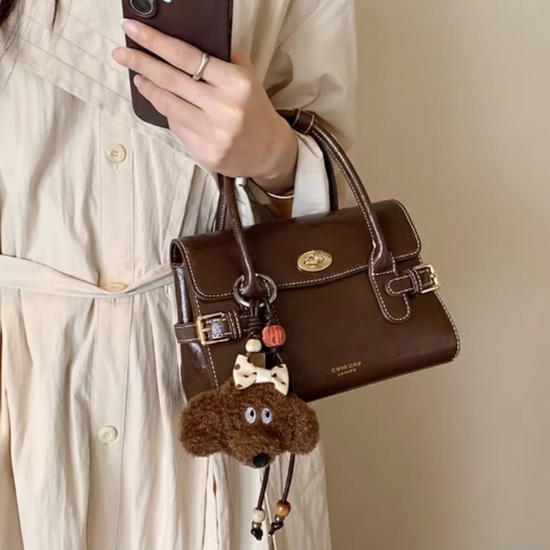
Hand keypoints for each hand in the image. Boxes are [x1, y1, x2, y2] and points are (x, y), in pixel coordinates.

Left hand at [112, 20, 297, 193]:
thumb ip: (220, 60)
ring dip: (149, 88)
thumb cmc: (254, 109)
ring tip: (139, 77)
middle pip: (170, 80)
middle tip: (122, 53)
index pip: (186, 57)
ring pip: (167, 105)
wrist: (269, 151)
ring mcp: (213, 134)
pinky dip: (168, 112)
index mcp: (236, 83)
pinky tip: (166, 104)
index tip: (133, 29)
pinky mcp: (205, 152)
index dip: (155, 42)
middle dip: (141, 63)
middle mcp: (223, 109)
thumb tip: (180, 45)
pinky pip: (176, 126)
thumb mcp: (246, 77)